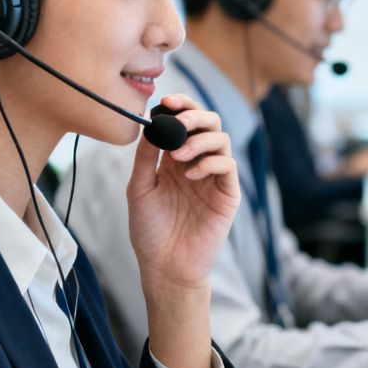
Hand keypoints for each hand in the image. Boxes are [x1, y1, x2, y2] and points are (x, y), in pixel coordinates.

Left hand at [125, 93, 238, 367]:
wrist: (166, 266)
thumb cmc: (150, 231)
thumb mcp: (139, 189)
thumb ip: (145, 157)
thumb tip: (148, 125)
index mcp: (175, 159)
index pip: (184, 122)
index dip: (179, 106)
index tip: (164, 102)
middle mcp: (197, 163)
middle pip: (209, 123)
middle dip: (194, 114)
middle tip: (178, 120)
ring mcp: (214, 178)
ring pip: (221, 139)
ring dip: (200, 139)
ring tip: (178, 155)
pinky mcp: (227, 194)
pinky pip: (227, 165)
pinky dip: (210, 161)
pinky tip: (190, 174)